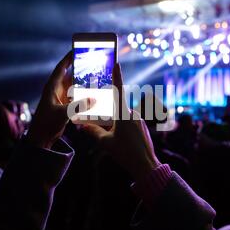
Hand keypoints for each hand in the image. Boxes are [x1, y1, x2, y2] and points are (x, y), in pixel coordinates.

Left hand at [27, 51, 94, 148]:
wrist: (41, 138)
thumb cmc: (46, 123)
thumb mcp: (62, 113)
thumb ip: (77, 106)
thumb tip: (94, 99)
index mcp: (52, 88)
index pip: (61, 69)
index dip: (68, 59)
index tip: (76, 50)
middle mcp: (56, 91)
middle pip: (70, 76)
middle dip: (80, 69)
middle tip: (92, 63)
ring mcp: (61, 99)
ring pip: (74, 87)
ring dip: (84, 83)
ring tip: (97, 77)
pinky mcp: (65, 107)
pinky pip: (77, 97)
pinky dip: (84, 95)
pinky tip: (94, 94)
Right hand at [83, 62, 160, 181]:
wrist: (146, 166)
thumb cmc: (126, 153)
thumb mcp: (105, 143)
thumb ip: (93, 132)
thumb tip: (82, 126)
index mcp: (124, 113)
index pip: (118, 90)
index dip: (117, 76)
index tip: (116, 63)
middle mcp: (133, 113)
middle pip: (115, 109)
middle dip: (106, 116)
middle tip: (99, 128)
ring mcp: (139, 120)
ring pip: (121, 118)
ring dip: (113, 125)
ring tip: (110, 140)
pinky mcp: (142, 128)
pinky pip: (128, 124)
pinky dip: (120, 129)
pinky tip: (119, 143)